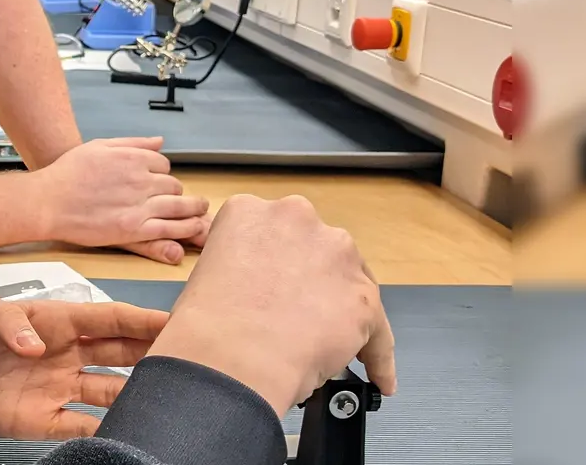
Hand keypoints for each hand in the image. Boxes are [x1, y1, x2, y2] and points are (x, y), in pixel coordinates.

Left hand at [0, 287, 168, 439]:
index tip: (178, 321)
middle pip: (121, 353)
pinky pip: (83, 427)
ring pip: (111, 390)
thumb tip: (35, 345)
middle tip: (193, 358)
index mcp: (53, 318)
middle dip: (155, 352)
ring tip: (173, 399)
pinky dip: (107, 430)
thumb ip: (1, 317)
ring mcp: (55, 388)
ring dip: (138, 393)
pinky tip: (130, 433)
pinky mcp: (40, 421)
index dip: (143, 319)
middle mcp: (63, 353)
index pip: (108, 318)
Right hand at [33, 137, 208, 264]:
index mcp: (132, 158)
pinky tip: (192, 227)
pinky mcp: (134, 229)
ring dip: (193, 208)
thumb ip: (133, 143)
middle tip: (175, 198)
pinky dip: (185, 227)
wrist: (48, 201)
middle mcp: (139, 179)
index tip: (159, 180)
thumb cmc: (68, 174)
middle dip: (175, 191)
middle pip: (173, 185)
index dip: (162, 173)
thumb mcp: (100, 146)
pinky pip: (170, 228)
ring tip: (200, 211)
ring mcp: (139, 205)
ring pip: (179, 206)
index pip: (163, 164)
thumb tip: (159, 141)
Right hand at [146, 194, 397, 414]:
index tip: (274, 283)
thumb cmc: (208, 323)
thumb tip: (262, 290)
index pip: (274, 232)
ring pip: (351, 283)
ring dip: (342, 308)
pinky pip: (377, 331)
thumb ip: (244, 265)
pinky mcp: (363, 296)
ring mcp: (336, 254)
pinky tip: (376, 376)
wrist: (230, 355)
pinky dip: (377, 356)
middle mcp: (297, 219)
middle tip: (295, 314)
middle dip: (312, 279)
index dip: (275, 263)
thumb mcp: (209, 269)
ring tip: (328, 345)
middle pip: (318, 249)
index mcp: (249, 210)